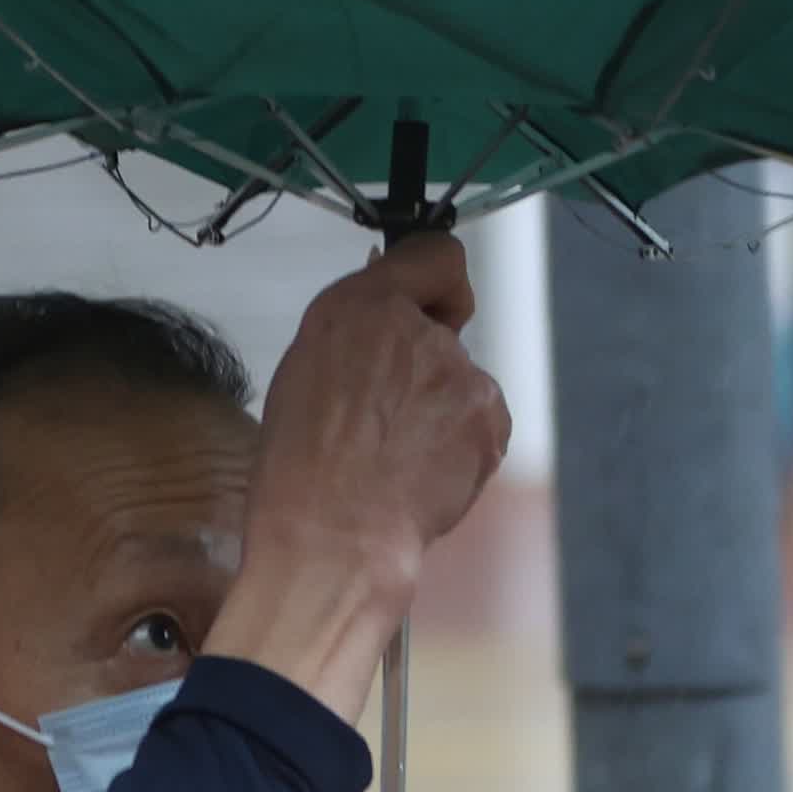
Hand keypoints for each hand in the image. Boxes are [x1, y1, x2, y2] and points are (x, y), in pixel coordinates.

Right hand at [209, 233, 512, 723]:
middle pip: (444, 332)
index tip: (435, 303)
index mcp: (358, 308)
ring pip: (461, 383)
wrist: (336, 536)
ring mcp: (459, 371)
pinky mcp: (489, 415)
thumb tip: (386, 326)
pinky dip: (462, 446)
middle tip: (382, 420)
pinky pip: (482, 422)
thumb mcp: (303, 374)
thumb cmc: (302, 470)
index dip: (438, 282)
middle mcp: (415, 328)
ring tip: (396, 457)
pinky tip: (422, 473)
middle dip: (423, 368)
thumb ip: (353, 335)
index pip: (435, 255)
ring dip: (441, 411)